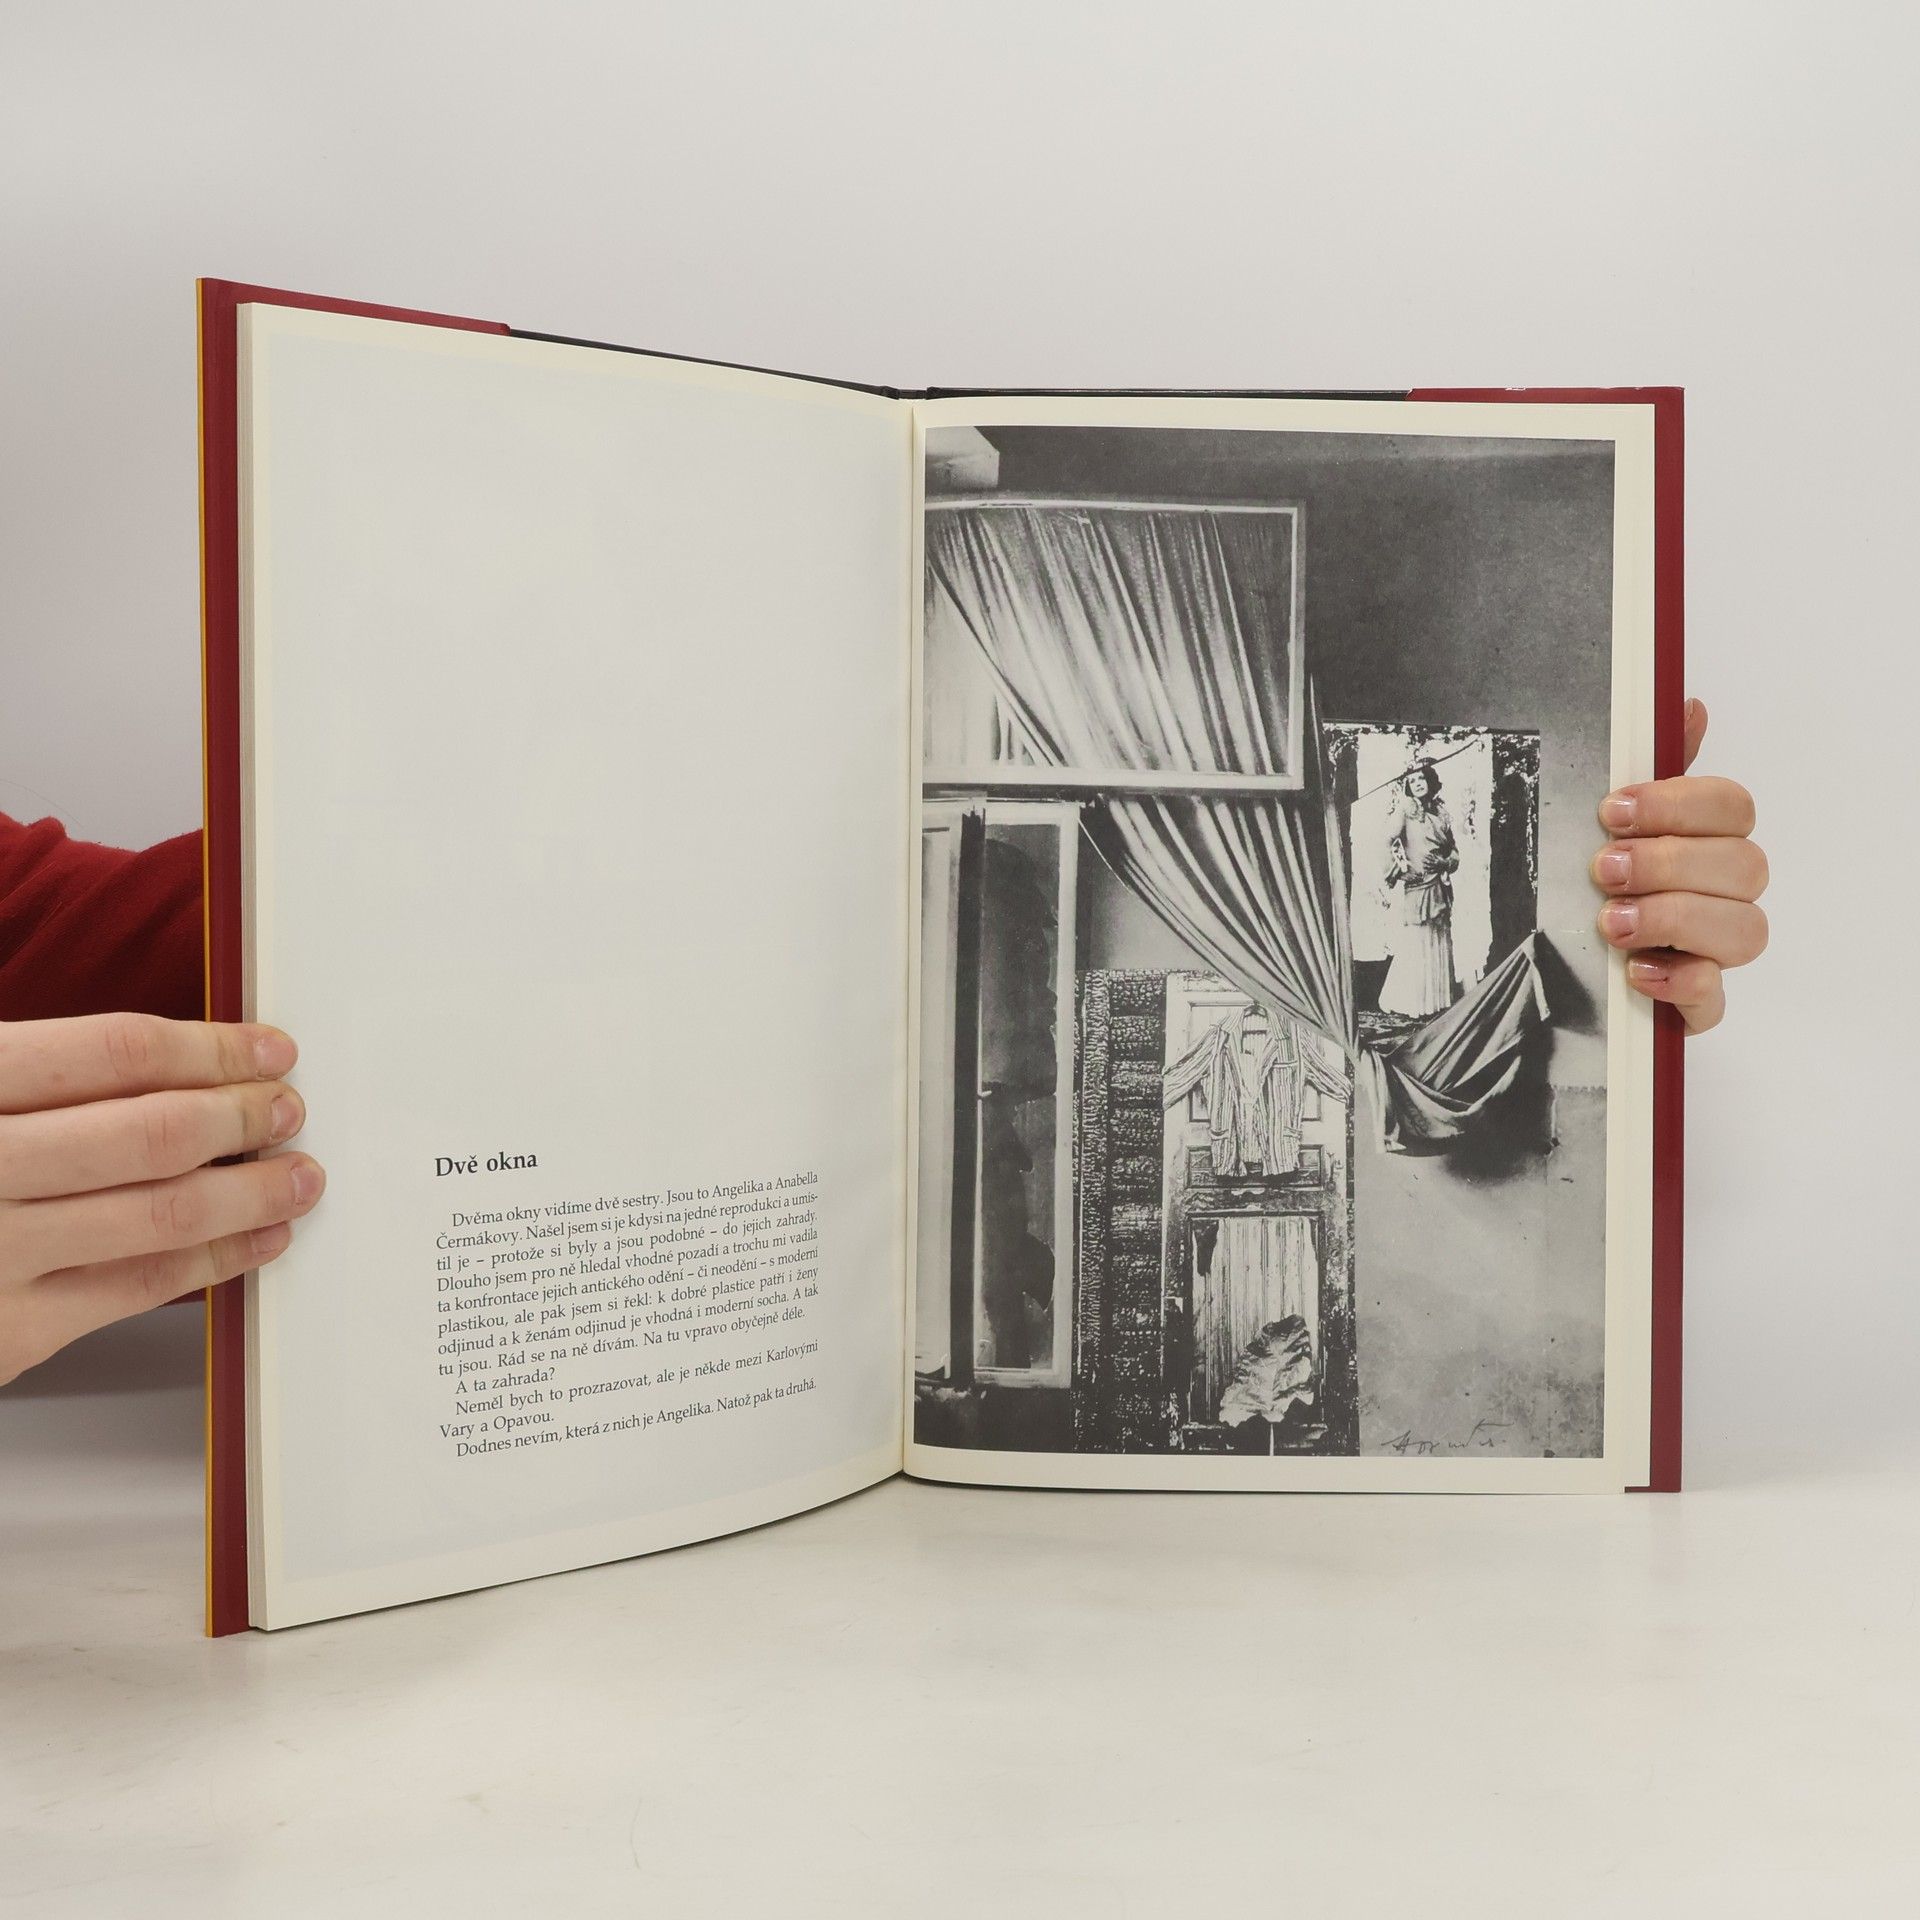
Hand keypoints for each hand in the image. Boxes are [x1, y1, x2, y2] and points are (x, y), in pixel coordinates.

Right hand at [0, 1014, 323, 1384]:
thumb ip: (31, 1074)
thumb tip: (174, 1056)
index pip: (115, 1053)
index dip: (211, 1049)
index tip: (266, 1049)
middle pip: (154, 1132)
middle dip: (244, 1117)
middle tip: (289, 1110)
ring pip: (162, 1213)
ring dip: (251, 1192)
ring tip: (297, 1176)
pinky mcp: (9, 1335)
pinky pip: (138, 1288)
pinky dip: (215, 1259)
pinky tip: (255, 1238)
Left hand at [1591, 697, 1767, 1033]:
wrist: (1555, 963)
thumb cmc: (1597, 882)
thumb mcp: (1611, 822)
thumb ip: (1651, 767)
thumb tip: (1686, 705)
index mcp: (1708, 841)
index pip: (1732, 807)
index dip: (1677, 804)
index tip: (1612, 811)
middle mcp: (1724, 893)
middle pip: (1744, 865)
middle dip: (1670, 863)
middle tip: (1606, 868)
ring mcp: (1715, 951)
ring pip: (1745, 930)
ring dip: (1675, 919)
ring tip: (1613, 922)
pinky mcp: (1696, 1004)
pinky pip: (1716, 999)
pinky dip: (1681, 983)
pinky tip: (1636, 972)